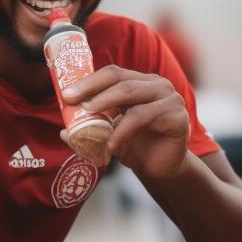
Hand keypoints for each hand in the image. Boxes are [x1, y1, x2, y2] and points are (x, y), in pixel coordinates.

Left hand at [61, 65, 188, 177]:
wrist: (160, 168)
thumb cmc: (135, 146)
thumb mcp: (108, 135)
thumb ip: (88, 130)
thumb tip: (64, 132)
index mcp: (139, 82)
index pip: (112, 73)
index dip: (89, 81)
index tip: (67, 95)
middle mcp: (156, 85)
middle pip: (121, 80)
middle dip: (93, 90)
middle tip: (75, 104)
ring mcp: (169, 98)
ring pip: (132, 94)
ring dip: (106, 106)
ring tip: (88, 120)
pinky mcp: (178, 116)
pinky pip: (144, 117)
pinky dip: (123, 130)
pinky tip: (111, 144)